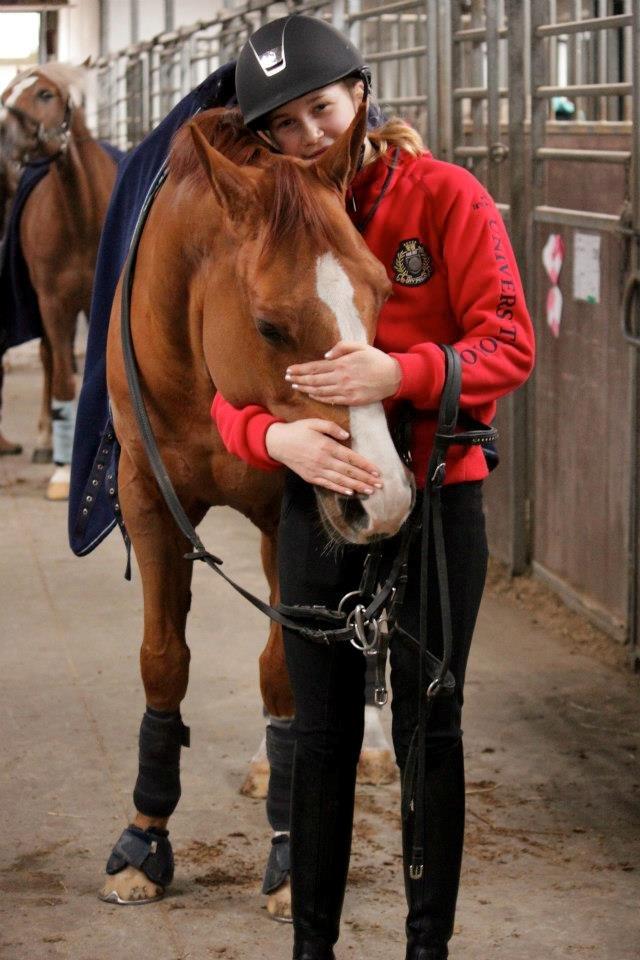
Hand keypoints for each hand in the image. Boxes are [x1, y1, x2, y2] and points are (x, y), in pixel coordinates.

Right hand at [265, 419, 382, 495]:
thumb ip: (331, 427)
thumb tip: (347, 435)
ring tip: (370, 491)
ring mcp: (317, 471)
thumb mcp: (314, 422)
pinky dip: (340, 489)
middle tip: (380, 485)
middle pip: (349, 472)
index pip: (351, 458)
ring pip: (341, 480)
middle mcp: (324, 460)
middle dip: (366, 479)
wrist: (278, 443)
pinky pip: (328, 485)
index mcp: (327, 446)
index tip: (377, 471)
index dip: (365, 466)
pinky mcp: (311, 477)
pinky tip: (350, 492)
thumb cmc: (298, 431)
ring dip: (357, 486)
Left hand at [285, 342, 401, 405]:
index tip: (289, 370)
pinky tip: (311, 395)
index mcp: (341, 363)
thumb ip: (341, 347)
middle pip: (314, 380)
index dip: (300, 369)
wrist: (393, 377)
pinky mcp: (351, 400)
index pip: (315, 367)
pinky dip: (319, 398)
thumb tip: (325, 355)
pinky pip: (331, 400)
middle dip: (298, 380)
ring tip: (295, 387)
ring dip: (306, 389)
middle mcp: (341, 378)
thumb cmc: (376, 359)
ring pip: (320, 391)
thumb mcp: (360, 346)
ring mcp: (345, 390)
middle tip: (287, 379)